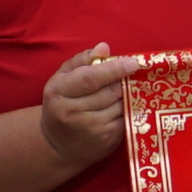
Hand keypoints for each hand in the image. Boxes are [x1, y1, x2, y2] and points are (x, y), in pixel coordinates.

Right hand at [36, 44, 131, 163]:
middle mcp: (72, 112)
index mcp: (58, 91)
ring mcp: (90, 128)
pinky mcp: (106, 140)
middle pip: (109, 91)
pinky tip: (124, 107)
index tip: (133, 62)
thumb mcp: (63, 79)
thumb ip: (81, 61)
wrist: (57, 144)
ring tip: (123, 92)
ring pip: (120, 104)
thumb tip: (104, 47)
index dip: (114, 69)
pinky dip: (129, 110)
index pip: (90, 78)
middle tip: (128, 77)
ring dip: (127, 96)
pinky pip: (126, 118)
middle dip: (122, 82)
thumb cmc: (62, 104)